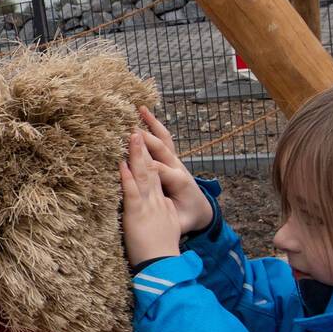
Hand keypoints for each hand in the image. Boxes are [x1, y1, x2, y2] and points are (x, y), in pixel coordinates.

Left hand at [120, 130, 182, 267]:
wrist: (163, 266)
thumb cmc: (158, 253)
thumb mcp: (161, 230)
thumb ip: (154, 218)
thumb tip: (148, 214)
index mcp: (161, 203)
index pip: (155, 174)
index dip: (149, 157)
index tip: (143, 140)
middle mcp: (156, 200)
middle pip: (151, 168)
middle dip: (144, 148)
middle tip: (137, 127)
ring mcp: (148, 205)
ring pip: (143, 175)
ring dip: (137, 154)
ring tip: (132, 134)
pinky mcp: (137, 214)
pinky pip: (132, 192)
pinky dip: (126, 177)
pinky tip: (122, 163)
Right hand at [136, 107, 214, 234]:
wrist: (201, 210)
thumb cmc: (187, 217)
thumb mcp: (180, 222)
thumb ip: (170, 218)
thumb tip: (158, 217)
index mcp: (179, 183)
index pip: (160, 171)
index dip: (146, 164)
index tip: (131, 158)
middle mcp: (179, 168)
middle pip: (162, 150)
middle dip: (147, 140)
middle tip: (131, 130)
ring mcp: (176, 160)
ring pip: (164, 139)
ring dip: (153, 123)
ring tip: (141, 109)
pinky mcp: (173, 158)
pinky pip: (164, 138)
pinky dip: (155, 125)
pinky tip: (144, 113)